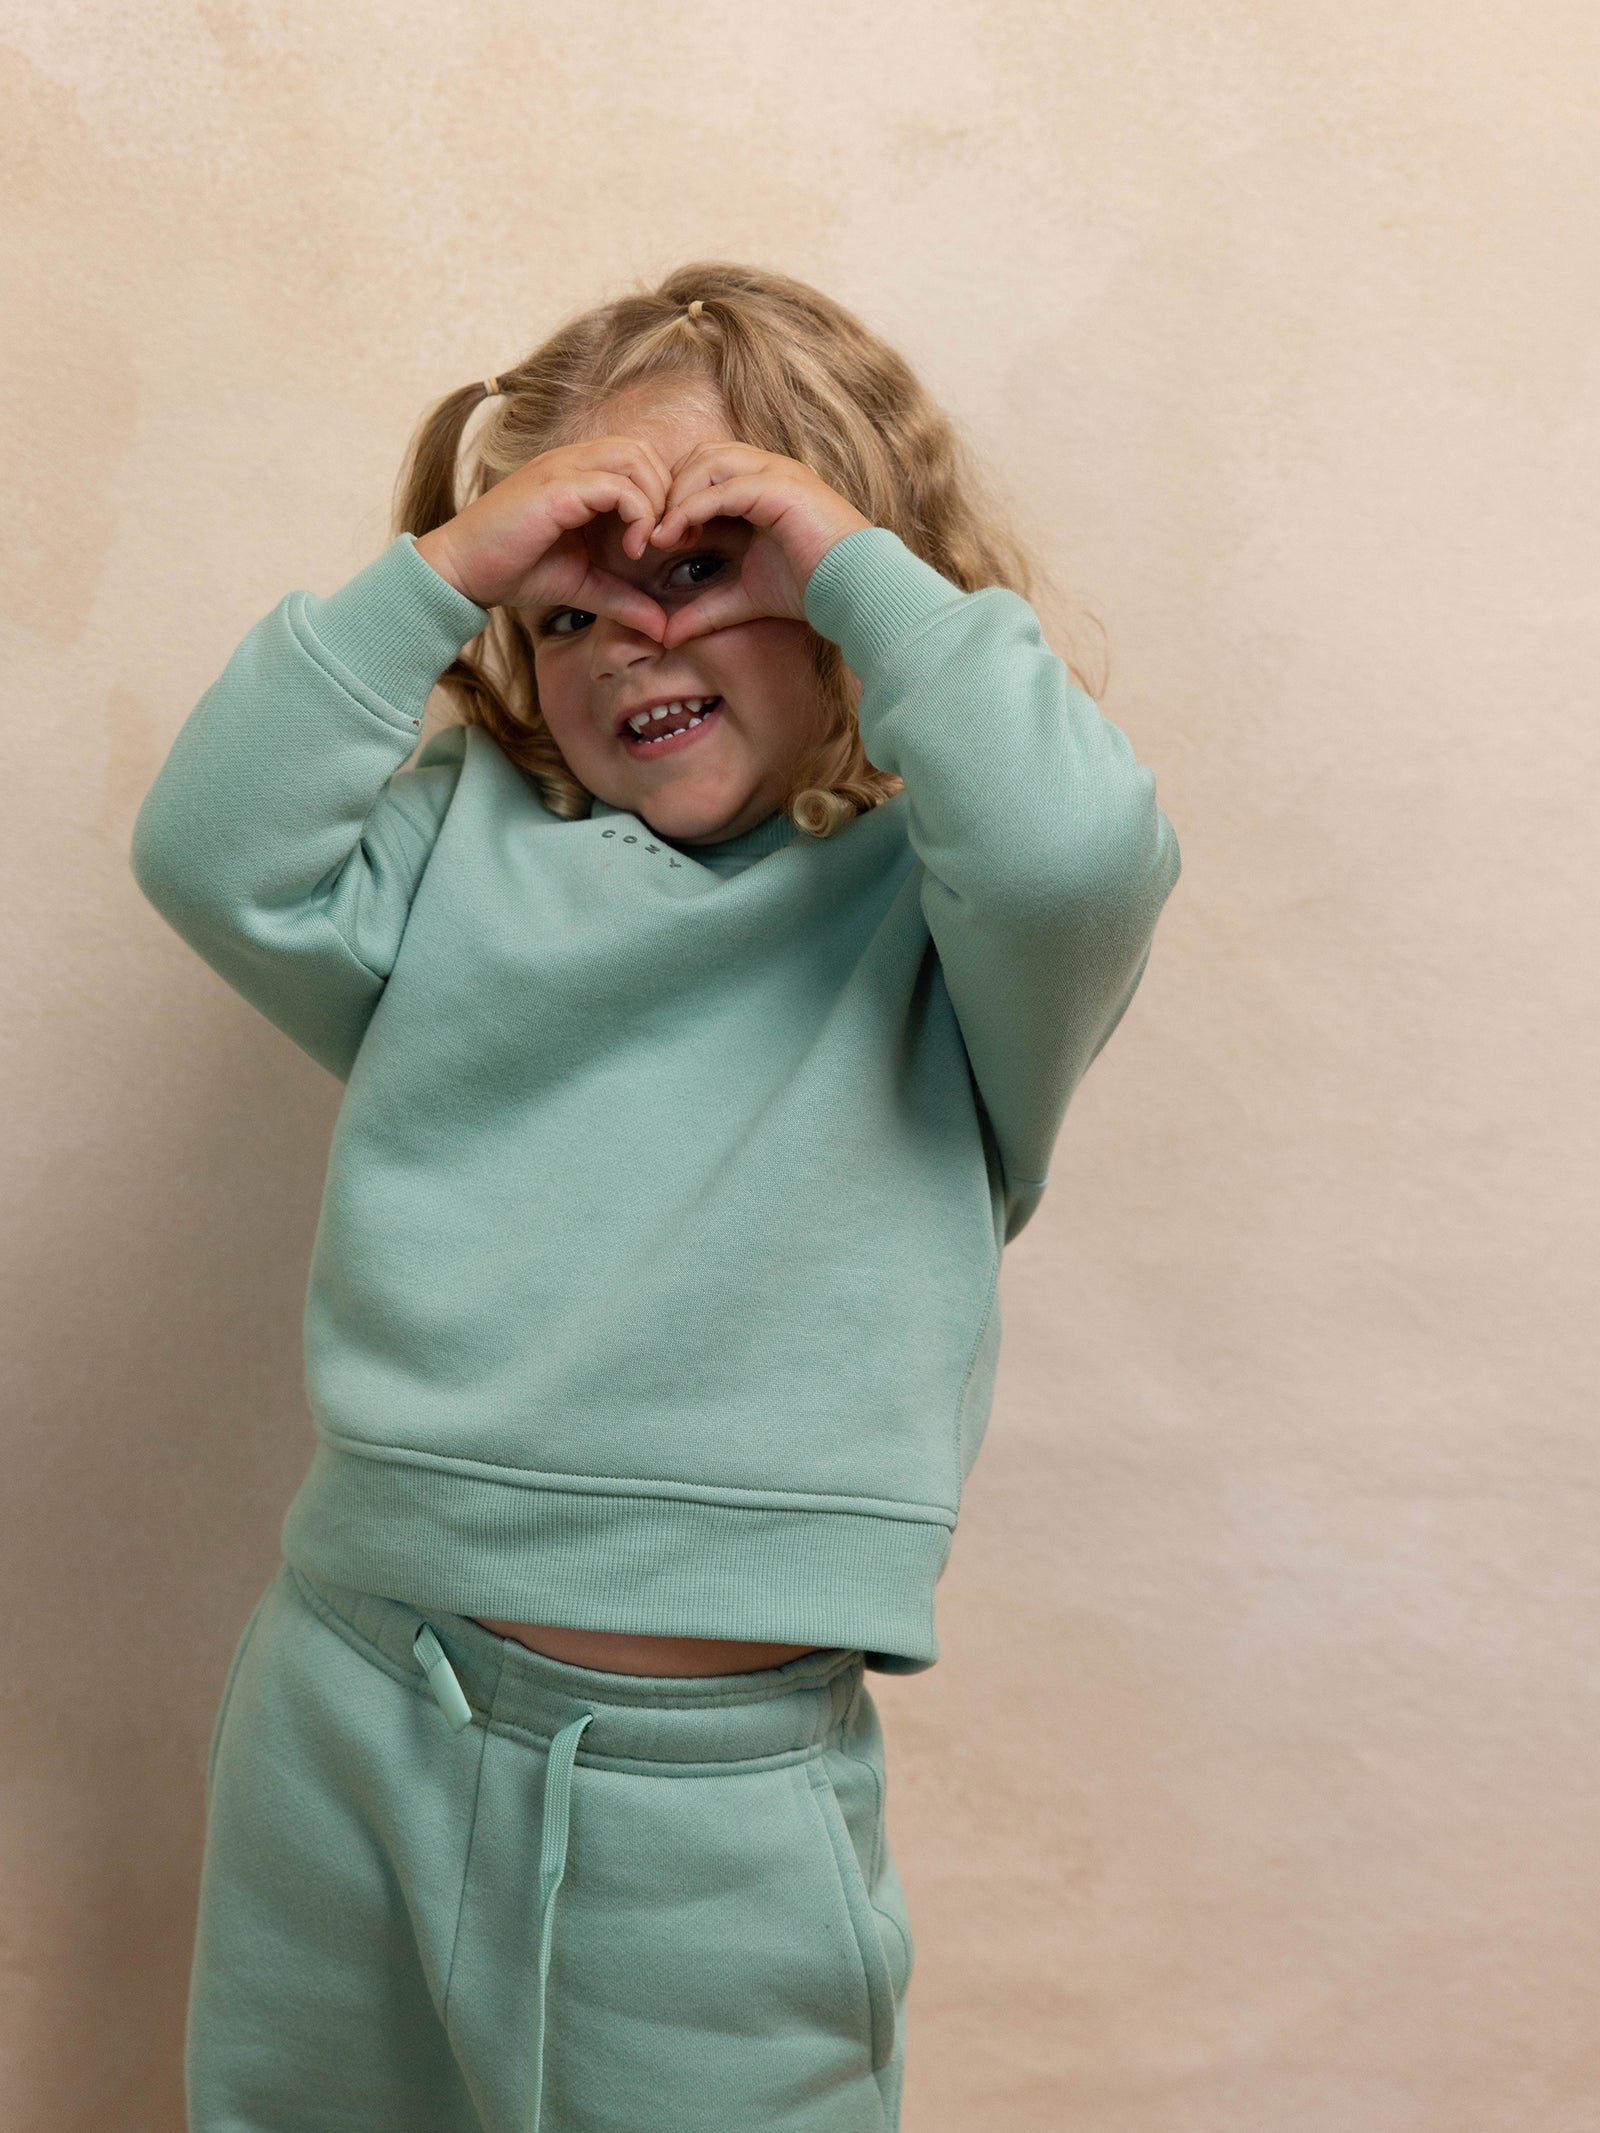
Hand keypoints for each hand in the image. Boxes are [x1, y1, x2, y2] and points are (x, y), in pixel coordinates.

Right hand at [413, 436, 677, 637]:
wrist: (463, 572)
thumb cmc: (514, 570)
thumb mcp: (582, 585)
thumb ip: (623, 598)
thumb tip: (662, 629)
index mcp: (579, 474)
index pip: (639, 460)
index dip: (663, 496)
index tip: (665, 542)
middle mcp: (572, 461)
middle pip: (643, 452)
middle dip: (666, 495)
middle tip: (665, 541)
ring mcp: (563, 469)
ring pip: (635, 459)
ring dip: (654, 502)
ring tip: (646, 545)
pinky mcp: (556, 489)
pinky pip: (615, 486)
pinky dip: (637, 515)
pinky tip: (631, 550)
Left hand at [645, 445, 871, 648]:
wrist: (858, 591)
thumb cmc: (813, 589)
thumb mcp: (746, 598)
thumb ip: (707, 608)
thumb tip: (666, 635)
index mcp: (762, 485)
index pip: (704, 469)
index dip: (676, 498)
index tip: (658, 539)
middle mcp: (768, 470)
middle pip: (699, 456)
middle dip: (670, 490)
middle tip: (654, 534)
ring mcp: (776, 474)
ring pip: (706, 463)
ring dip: (676, 497)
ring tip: (662, 537)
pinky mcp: (779, 488)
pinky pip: (722, 488)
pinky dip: (691, 509)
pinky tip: (675, 537)